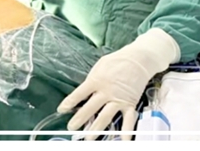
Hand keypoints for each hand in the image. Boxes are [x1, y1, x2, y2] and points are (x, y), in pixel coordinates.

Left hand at [57, 29, 179, 140]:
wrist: (138, 59)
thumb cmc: (116, 61)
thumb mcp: (99, 66)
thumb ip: (92, 80)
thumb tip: (83, 93)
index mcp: (96, 80)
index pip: (79, 93)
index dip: (69, 102)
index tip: (61, 110)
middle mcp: (106, 91)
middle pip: (90, 108)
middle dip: (79, 119)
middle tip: (71, 128)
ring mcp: (118, 99)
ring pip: (106, 117)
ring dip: (96, 129)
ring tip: (88, 139)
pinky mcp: (130, 104)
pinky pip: (128, 120)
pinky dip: (126, 131)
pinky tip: (123, 141)